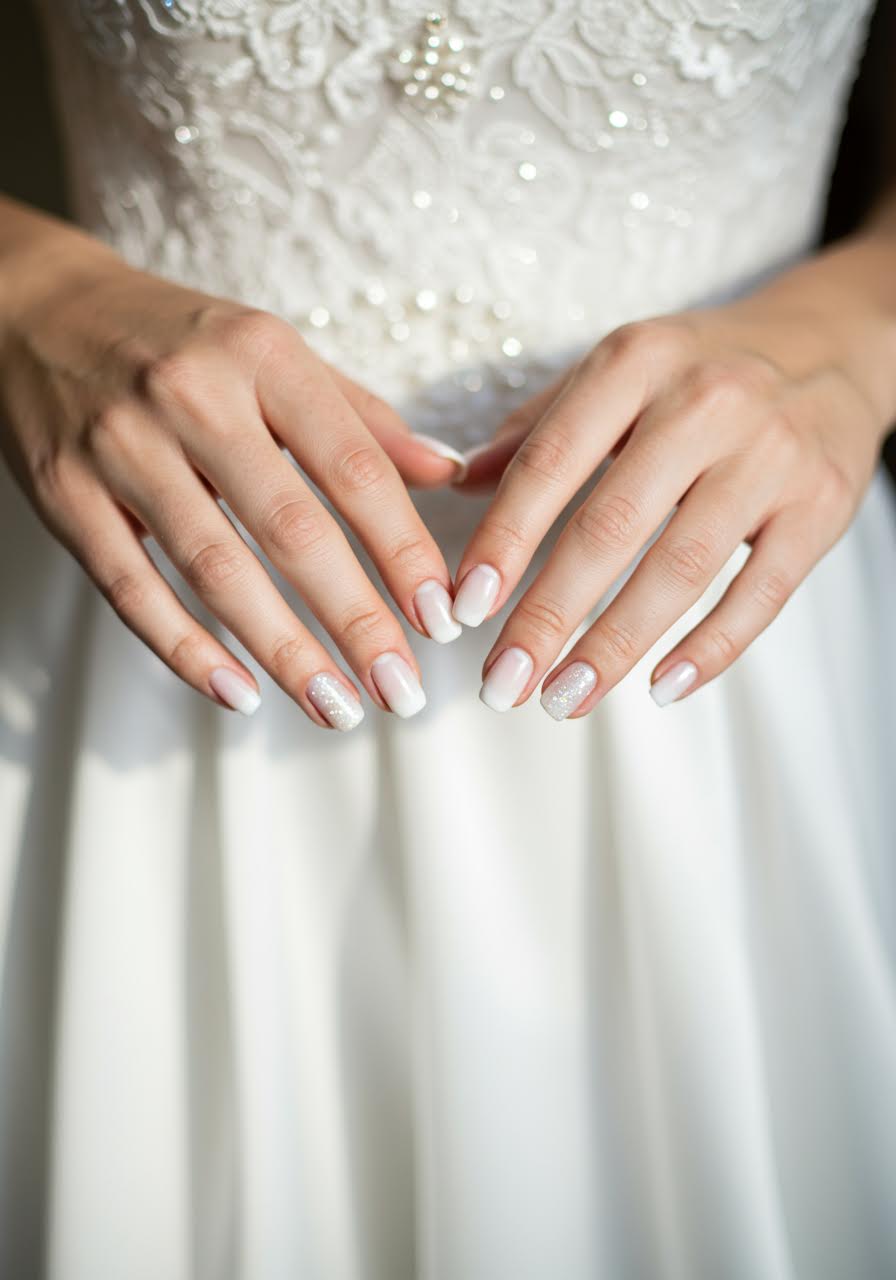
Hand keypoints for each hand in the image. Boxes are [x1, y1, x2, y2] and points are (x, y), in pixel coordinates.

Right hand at [0, 232, 465, 728]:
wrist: (32, 308)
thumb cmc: (178, 341)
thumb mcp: (273, 352)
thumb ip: (360, 418)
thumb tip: (447, 474)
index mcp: (262, 354)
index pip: (354, 467)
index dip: (404, 551)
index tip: (441, 618)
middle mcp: (193, 395)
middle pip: (291, 529)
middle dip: (355, 621)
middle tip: (401, 689)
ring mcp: (121, 445)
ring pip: (215, 569)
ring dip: (283, 651)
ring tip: (334, 707)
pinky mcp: (64, 493)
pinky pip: (131, 589)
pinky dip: (186, 649)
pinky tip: (239, 694)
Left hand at [454, 243, 895, 718]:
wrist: (831, 345)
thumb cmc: (703, 369)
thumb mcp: (618, 368)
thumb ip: (540, 427)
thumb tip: (460, 482)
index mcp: (636, 361)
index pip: (550, 462)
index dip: (503, 541)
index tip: (466, 608)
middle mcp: (705, 402)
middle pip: (610, 526)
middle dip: (547, 615)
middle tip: (504, 681)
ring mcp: (770, 455)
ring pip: (681, 568)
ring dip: (614, 645)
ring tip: (564, 698)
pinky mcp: (821, 505)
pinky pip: (761, 593)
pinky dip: (710, 648)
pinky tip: (660, 689)